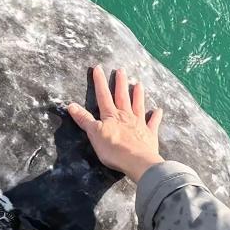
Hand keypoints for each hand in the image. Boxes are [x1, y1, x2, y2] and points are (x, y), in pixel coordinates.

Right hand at [67, 66, 164, 182]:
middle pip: (122, 96)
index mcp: (111, 115)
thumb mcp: (94, 134)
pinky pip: (153, 123)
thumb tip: (71, 105)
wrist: (137, 161)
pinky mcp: (149, 134)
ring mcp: (139, 124)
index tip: (98, 68)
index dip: (100, 82)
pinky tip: (158, 110)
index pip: (103, 95)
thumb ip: (84, 120)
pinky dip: (155, 116)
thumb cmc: (113, 149)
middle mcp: (125, 116)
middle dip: (120, 83)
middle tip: (121, 70)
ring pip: (138, 105)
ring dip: (137, 94)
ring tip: (138, 84)